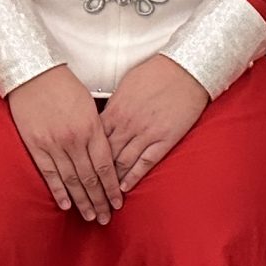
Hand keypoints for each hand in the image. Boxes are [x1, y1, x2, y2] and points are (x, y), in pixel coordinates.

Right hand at [6, 64, 123, 224]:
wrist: (33, 73)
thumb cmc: (63, 85)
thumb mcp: (88, 104)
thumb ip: (97, 129)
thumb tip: (106, 152)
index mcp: (91, 127)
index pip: (106, 166)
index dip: (112, 187)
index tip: (118, 202)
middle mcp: (74, 139)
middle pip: (91, 178)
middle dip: (100, 200)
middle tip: (107, 218)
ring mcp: (54, 144)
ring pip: (72, 180)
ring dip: (82, 201)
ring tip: (91, 217)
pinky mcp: (36, 146)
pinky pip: (50, 174)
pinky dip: (59, 191)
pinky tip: (66, 205)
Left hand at [98, 53, 209, 189]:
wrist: (185, 70)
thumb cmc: (156, 73)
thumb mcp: (126, 84)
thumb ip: (114, 104)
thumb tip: (104, 117)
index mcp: (116, 109)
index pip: (94, 139)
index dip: (85, 156)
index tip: (80, 168)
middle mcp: (127, 124)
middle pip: (105, 155)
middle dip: (96, 174)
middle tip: (88, 189)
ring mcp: (146, 133)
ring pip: (123, 162)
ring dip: (112, 181)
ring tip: (104, 196)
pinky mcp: (164, 139)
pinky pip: (145, 162)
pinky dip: (133, 176)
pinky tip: (125, 187)